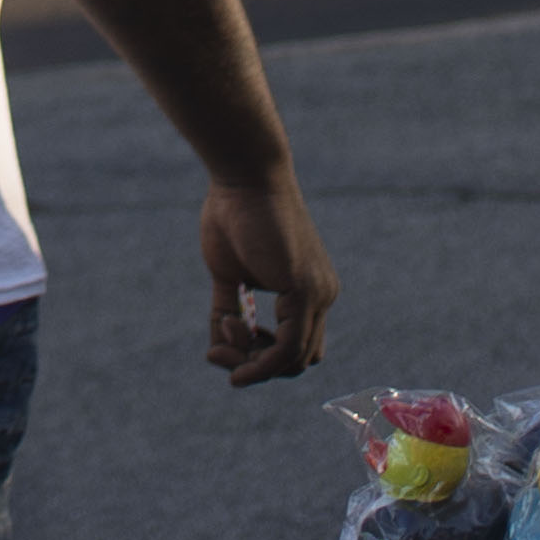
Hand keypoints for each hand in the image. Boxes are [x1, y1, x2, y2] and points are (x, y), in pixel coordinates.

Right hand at [200, 171, 333, 384]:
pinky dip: (258, 357)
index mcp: (310, 291)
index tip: (222, 342)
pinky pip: (287, 347)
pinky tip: (228, 336)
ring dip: (251, 362)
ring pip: (293, 360)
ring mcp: (318, 294)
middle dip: (255, 365)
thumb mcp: (229, 275)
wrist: (244, 174)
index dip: (259, 358)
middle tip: (219, 346)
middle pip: (297, 361)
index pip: (295, 348)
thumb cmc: (234, 215)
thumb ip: (229, 311)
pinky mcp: (305, 290)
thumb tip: (217, 354)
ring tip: (222, 333)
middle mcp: (322, 295)